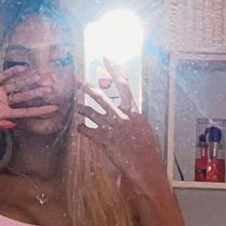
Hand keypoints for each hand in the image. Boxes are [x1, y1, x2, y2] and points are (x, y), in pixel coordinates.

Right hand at [0, 67, 57, 131]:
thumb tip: (13, 124)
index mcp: (3, 114)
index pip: (25, 112)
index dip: (40, 110)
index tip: (54, 108)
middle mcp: (3, 102)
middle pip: (24, 97)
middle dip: (38, 93)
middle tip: (52, 88)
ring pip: (17, 85)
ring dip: (29, 80)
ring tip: (43, 75)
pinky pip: (4, 76)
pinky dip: (13, 71)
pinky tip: (24, 67)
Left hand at [76, 58, 164, 191]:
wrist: (146, 168)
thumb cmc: (149, 151)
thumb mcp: (146, 130)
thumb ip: (136, 119)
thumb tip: (131, 113)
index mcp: (134, 112)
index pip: (123, 85)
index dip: (114, 69)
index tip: (106, 58)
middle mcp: (122, 117)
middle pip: (102, 97)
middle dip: (89, 89)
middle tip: (80, 83)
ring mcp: (112, 128)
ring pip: (91, 113)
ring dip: (82, 108)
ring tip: (76, 106)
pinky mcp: (104, 141)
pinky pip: (88, 131)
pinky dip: (82, 128)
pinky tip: (78, 127)